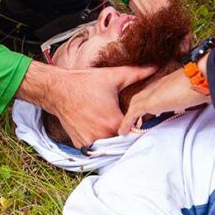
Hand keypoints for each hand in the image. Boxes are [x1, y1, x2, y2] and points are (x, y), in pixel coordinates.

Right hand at [17, 62, 156, 147]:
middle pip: (122, 141)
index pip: (135, 131)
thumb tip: (155, 67)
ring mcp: (90, 142)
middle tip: (127, 124)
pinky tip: (98, 129)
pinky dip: (99, 141)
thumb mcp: (114, 76)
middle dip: (126, 134)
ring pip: (109, 146)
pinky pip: (95, 147)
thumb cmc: (86, 82)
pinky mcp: (80, 144)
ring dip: (112, 139)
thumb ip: (137, 73)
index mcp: (115, 122)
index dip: (138, 125)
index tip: (139, 120)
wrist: (59, 90)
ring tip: (112, 126)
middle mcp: (103, 135)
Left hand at [118, 67, 207, 134]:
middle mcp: (159, 84)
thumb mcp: (199, 90)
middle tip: (137, 121)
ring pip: (136, 104)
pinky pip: (133, 114)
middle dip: (138, 109)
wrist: (202, 77)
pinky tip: (123, 131)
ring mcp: (153, 92)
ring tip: (129, 128)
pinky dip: (127, 122)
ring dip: (132, 116)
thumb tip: (204, 99)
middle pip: (142, 97)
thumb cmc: (205, 82)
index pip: (156, 91)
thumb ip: (196, 95)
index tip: (153, 111)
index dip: (152, 101)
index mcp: (170, 81)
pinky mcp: (149, 102)